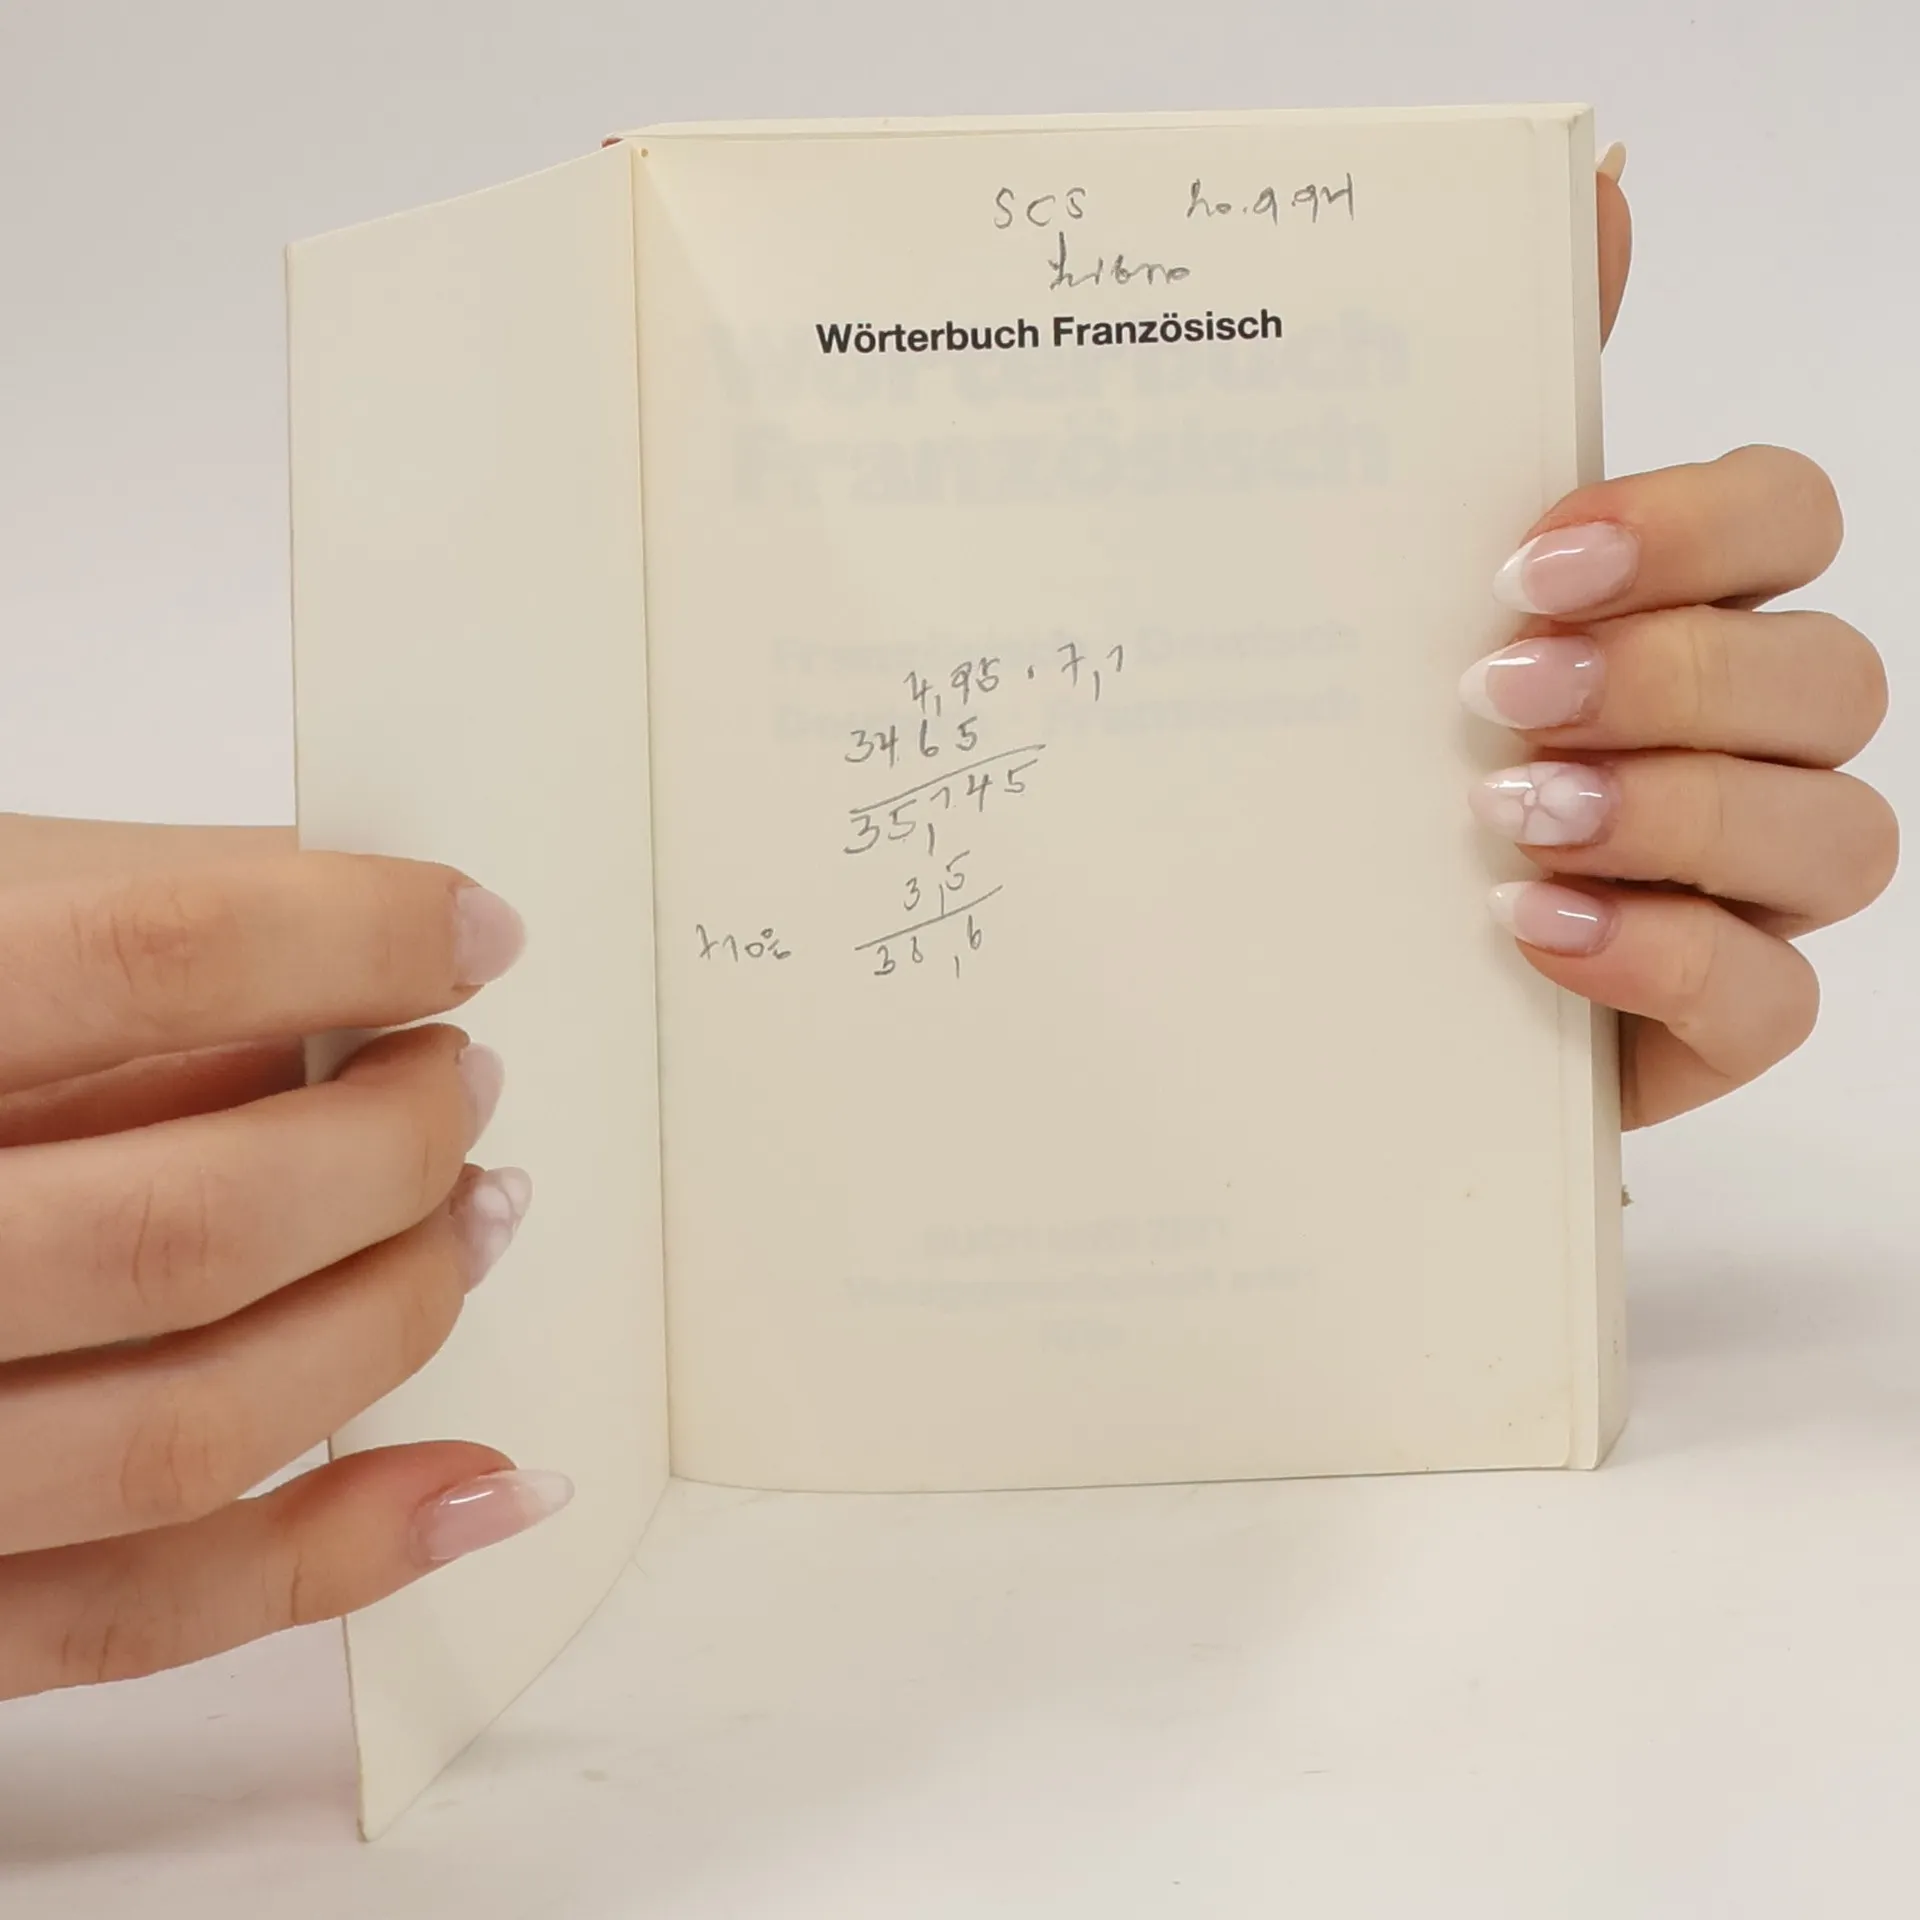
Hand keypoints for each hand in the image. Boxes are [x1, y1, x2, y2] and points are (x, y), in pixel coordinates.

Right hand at [0, 826, 563, 1694]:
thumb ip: (124, 904)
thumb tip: (373, 931)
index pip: (150, 959)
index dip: (354, 937)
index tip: (471, 935)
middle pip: (188, 1226)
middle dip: (390, 1147)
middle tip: (459, 1084)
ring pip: (189, 1431)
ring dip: (393, 1320)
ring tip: (475, 1217)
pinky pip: (141, 1611)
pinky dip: (343, 1552)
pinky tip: (480, 1480)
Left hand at [1462, 153, 1894, 1125]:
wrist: (1320, 965)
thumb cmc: (1381, 765)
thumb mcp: (1410, 591)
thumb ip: (1509, 408)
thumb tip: (1597, 178)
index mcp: (1685, 617)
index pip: (1788, 519)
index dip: (1694, 526)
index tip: (1531, 559)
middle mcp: (1748, 742)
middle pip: (1830, 672)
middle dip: (1675, 674)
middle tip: (1503, 691)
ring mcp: (1749, 887)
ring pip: (1839, 833)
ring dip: (1677, 811)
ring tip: (1512, 817)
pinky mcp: (1720, 1017)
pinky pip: (1773, 996)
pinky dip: (1662, 955)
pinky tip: (1533, 929)